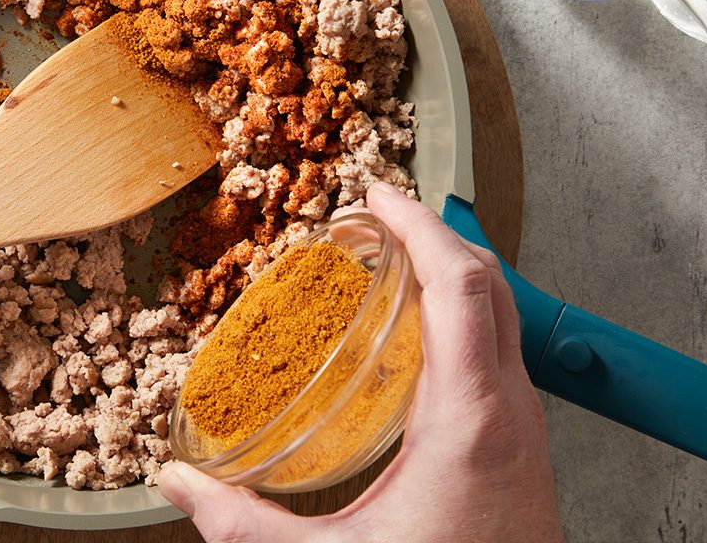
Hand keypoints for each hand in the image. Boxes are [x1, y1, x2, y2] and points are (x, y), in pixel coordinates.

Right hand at [158, 181, 563, 541]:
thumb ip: (246, 525)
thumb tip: (180, 485)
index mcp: (472, 419)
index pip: (461, 286)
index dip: (420, 226)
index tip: (378, 196)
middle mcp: (511, 410)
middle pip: (490, 283)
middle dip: (434, 232)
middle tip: (377, 216)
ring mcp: (526, 426)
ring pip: (502, 314)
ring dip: (451, 272)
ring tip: (393, 261)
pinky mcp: (523, 445)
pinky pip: (498, 352)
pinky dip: (462, 316)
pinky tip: (418, 337)